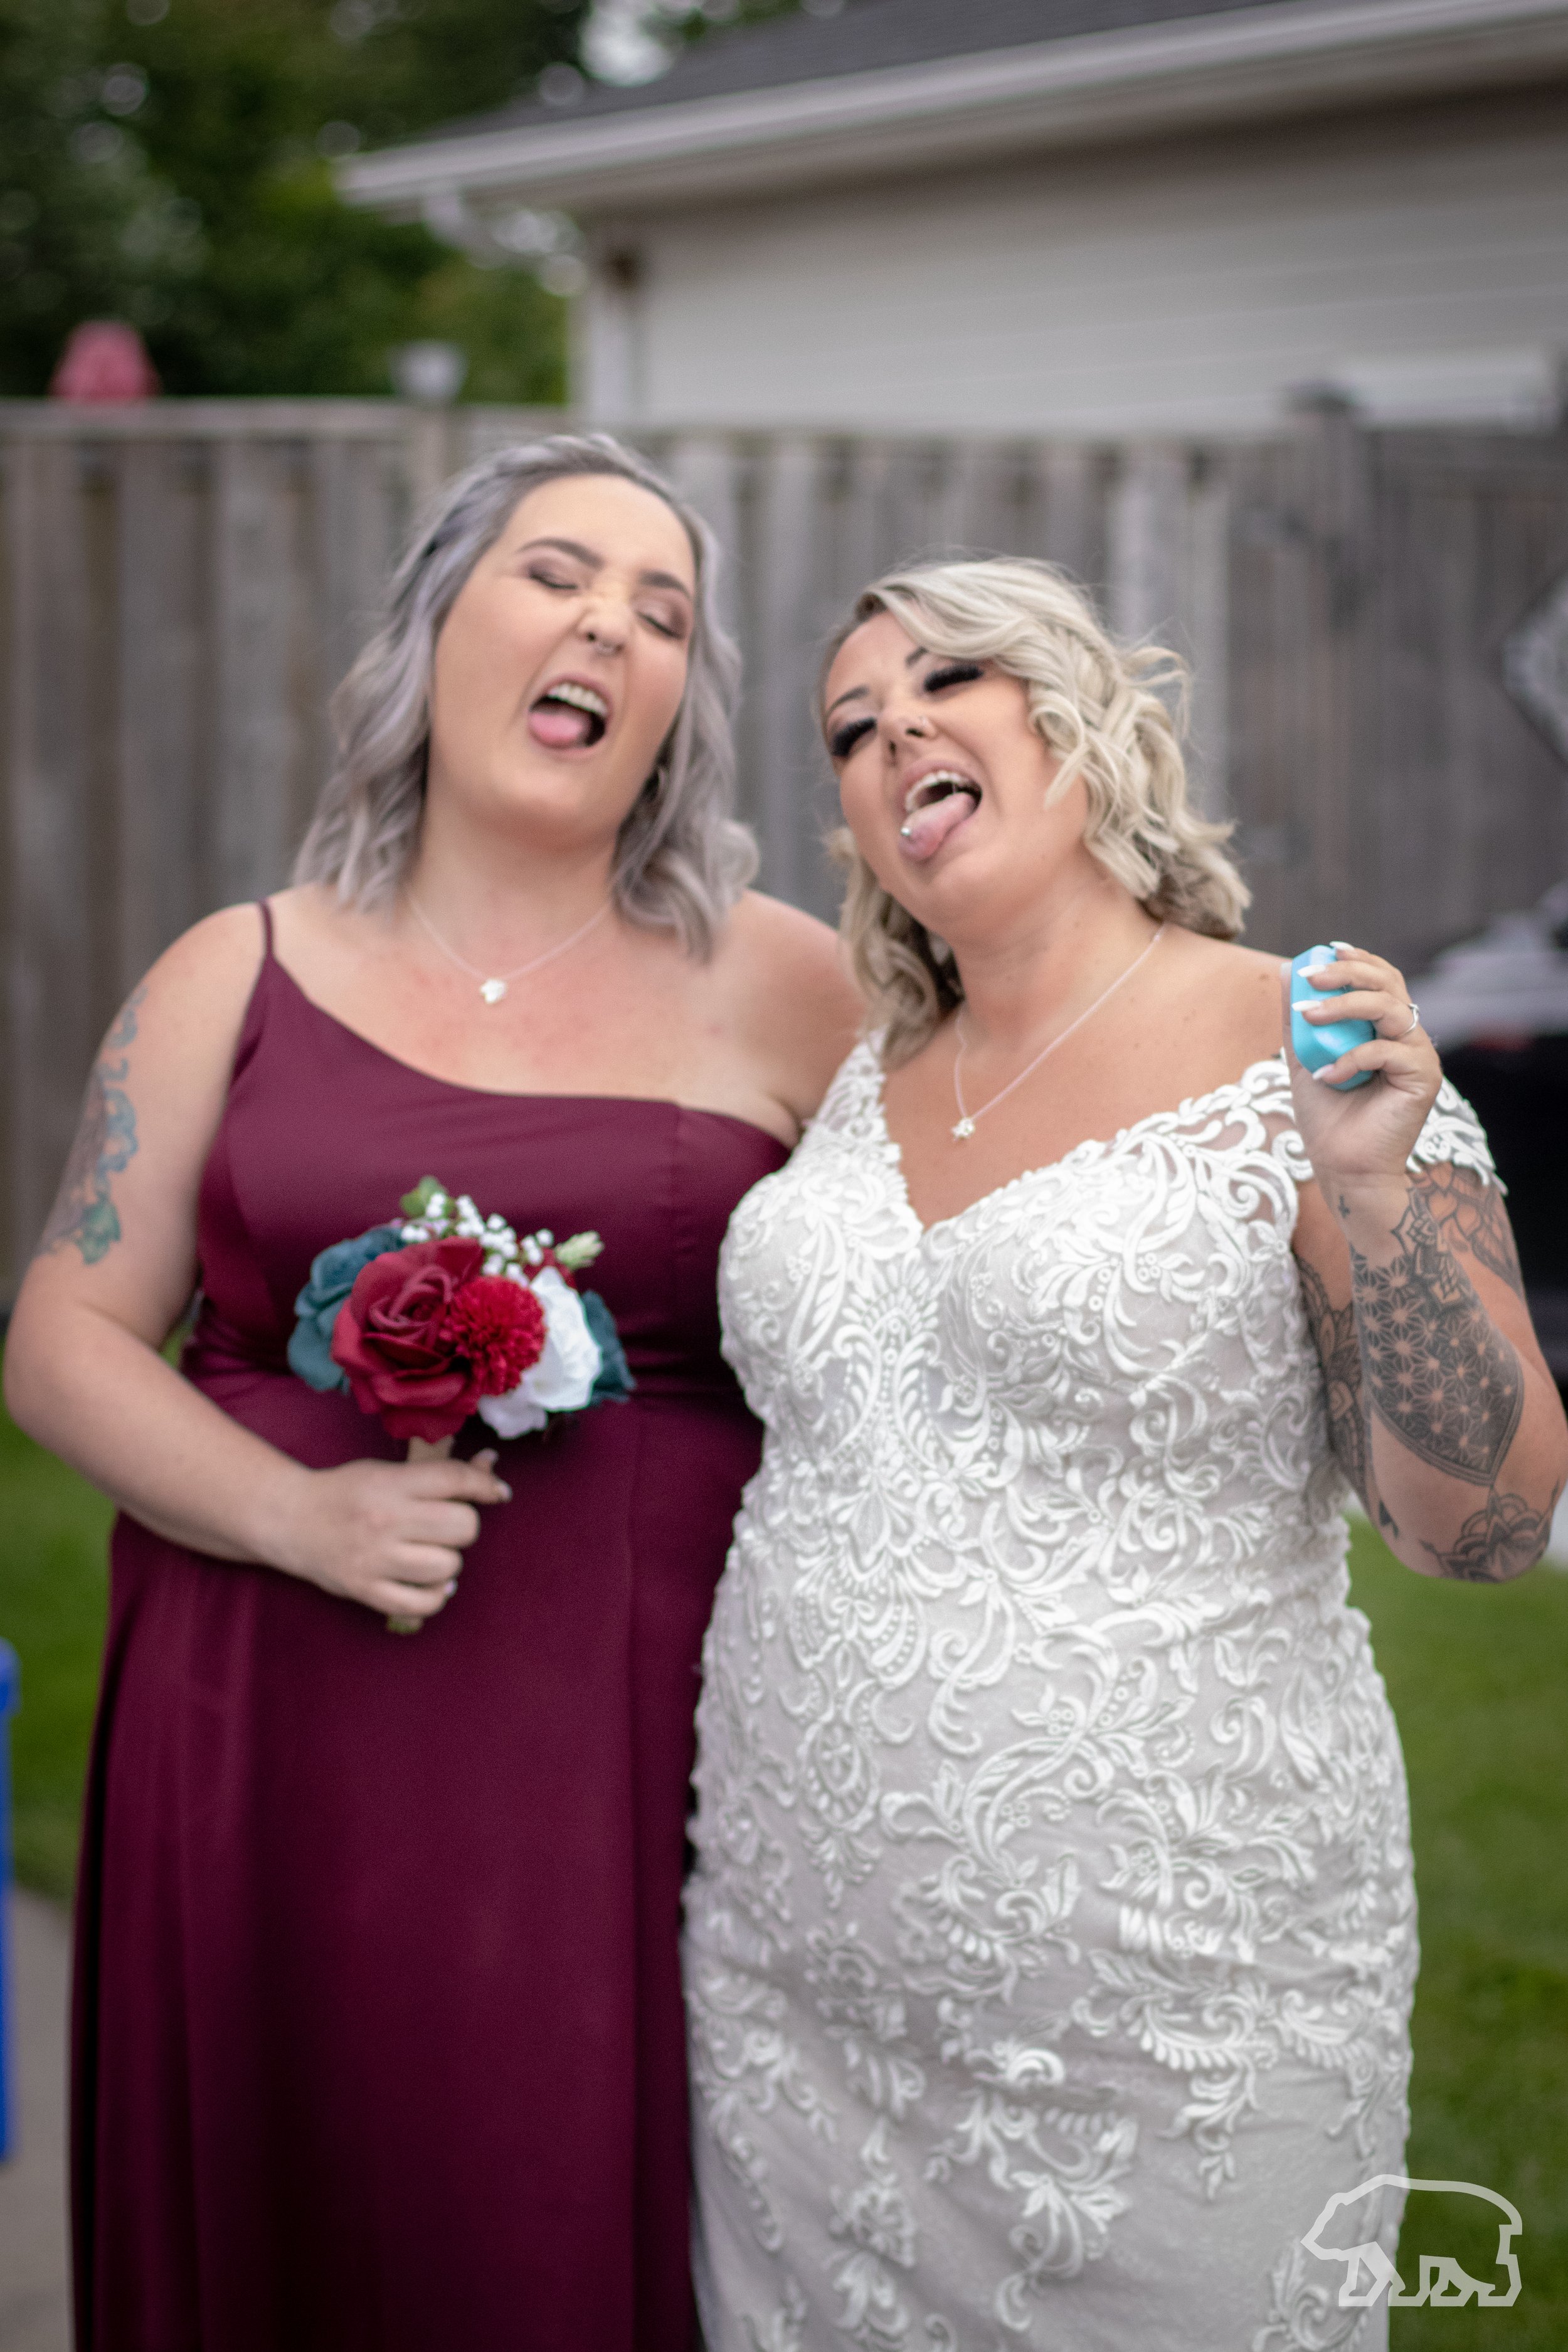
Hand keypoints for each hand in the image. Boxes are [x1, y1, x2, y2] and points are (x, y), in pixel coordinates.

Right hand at [262, 1447, 510, 1621]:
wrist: (289, 1519)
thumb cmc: (347, 1492)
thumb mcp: (387, 1472)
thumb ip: (439, 1473)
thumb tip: (491, 1464)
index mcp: (390, 1484)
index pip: (456, 1480)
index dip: (486, 1485)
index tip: (497, 1493)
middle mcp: (384, 1521)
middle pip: (463, 1527)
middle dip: (464, 1525)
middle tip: (445, 1525)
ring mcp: (374, 1559)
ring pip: (449, 1566)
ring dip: (448, 1561)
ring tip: (429, 1552)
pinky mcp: (365, 1590)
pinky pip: (424, 1604)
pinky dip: (434, 1595)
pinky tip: (428, 1582)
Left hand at [1280, 943, 1441, 1210]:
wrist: (1343, 1168)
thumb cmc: (1327, 1118)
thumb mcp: (1304, 1059)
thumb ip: (1297, 1019)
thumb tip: (1285, 970)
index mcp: (1384, 1028)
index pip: (1381, 978)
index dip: (1357, 960)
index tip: (1325, 951)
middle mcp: (1406, 1036)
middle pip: (1389, 983)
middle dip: (1348, 973)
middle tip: (1311, 977)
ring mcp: (1418, 1055)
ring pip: (1389, 1008)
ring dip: (1345, 1006)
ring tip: (1308, 1016)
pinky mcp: (1424, 1077)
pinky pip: (1387, 1050)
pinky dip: (1352, 1058)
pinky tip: (1327, 1076)